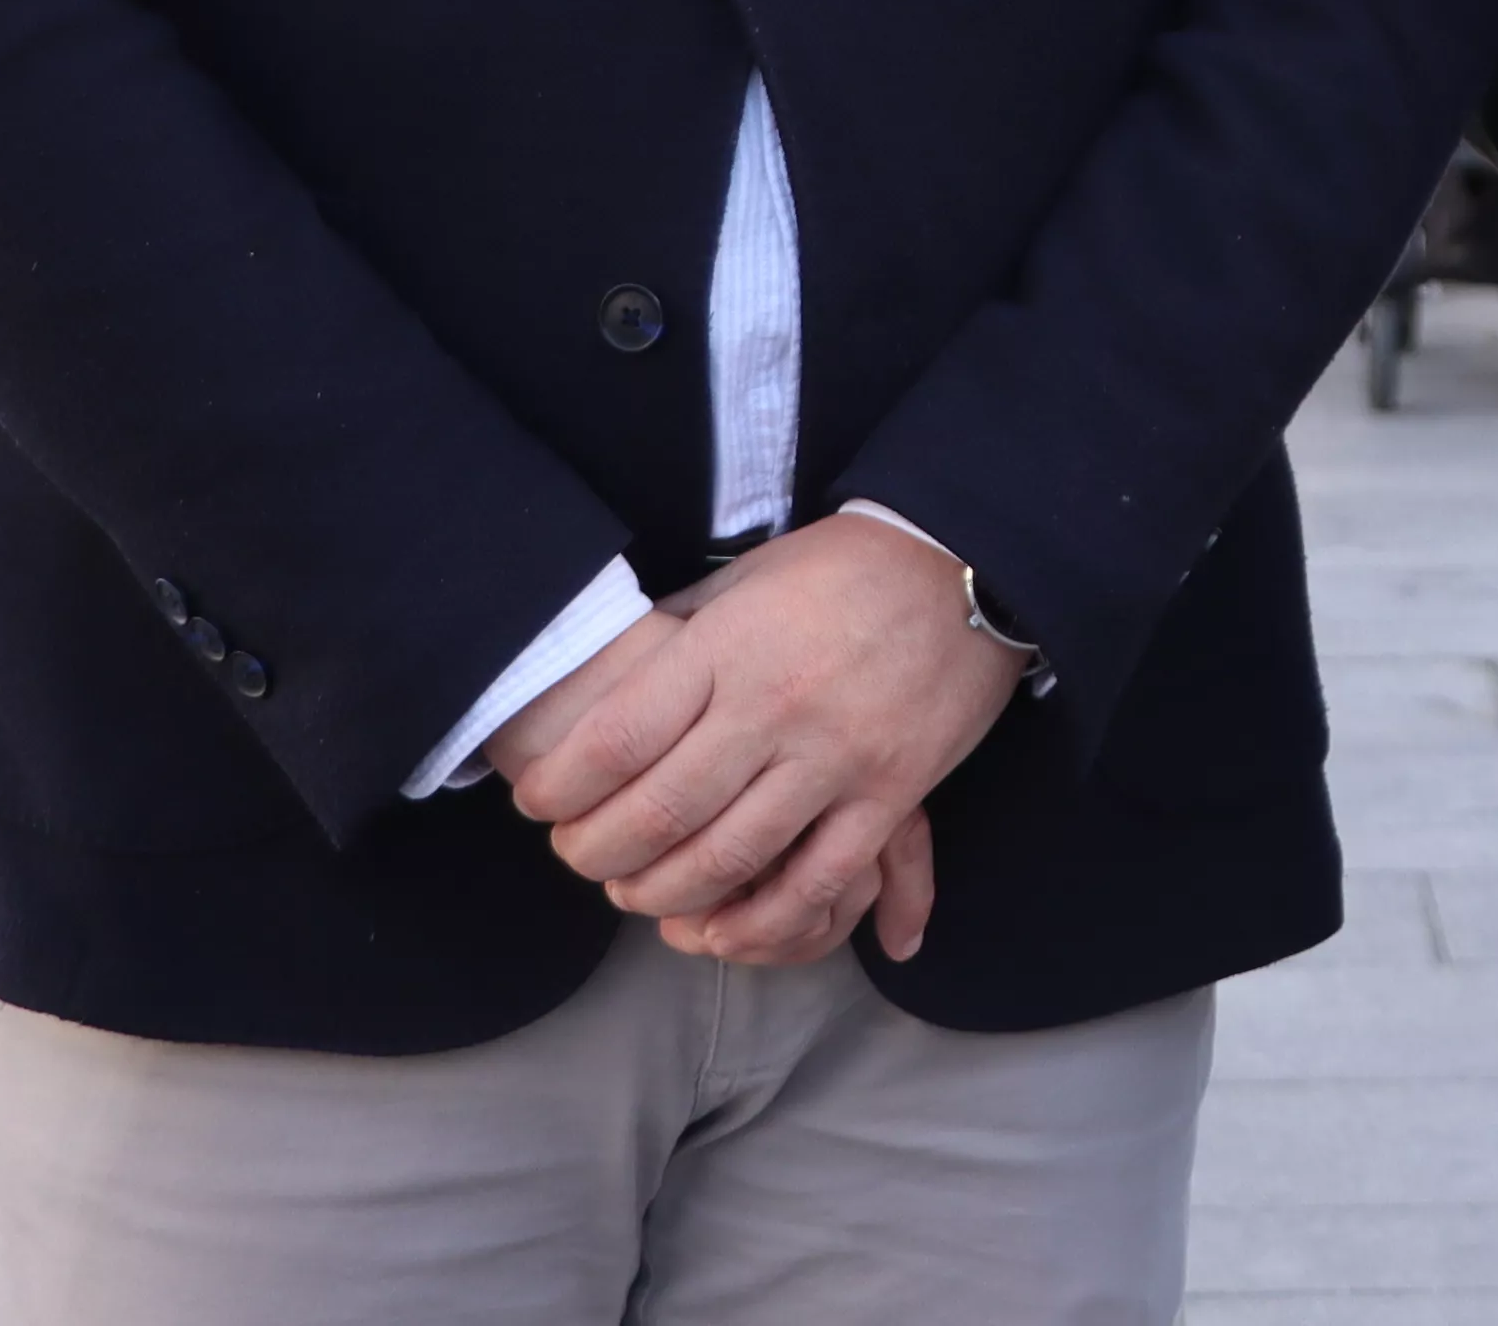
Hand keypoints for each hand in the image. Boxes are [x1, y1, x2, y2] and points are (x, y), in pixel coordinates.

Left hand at [492, 515, 1012, 966]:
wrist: (960, 564)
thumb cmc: (838, 569)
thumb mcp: (744, 581)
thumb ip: (680, 638)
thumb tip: (610, 688)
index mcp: (728, 647)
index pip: (619, 737)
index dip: (562, 785)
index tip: (537, 803)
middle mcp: (774, 706)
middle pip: (660, 811)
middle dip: (597, 852)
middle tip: (574, 857)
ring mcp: (836, 756)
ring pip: (729, 859)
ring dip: (665, 895)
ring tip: (633, 895)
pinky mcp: (890, 794)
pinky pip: (818, 883)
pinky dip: (762, 922)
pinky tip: (722, 932)